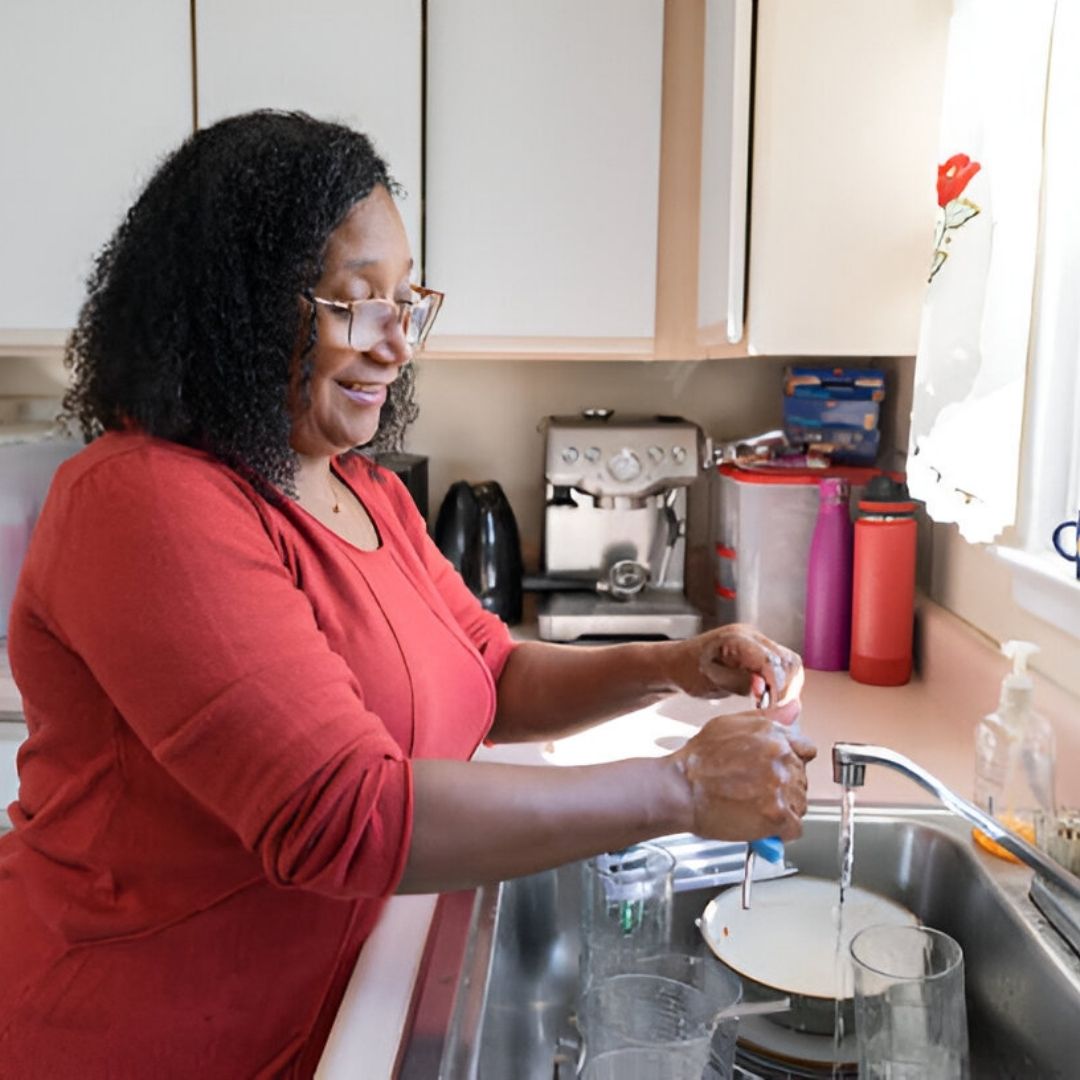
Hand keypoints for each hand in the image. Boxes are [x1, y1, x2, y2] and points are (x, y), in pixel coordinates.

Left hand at [664, 624, 803, 707]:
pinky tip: (769, 698)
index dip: (778, 686)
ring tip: (773, 706)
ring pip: (790, 663)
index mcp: (736, 639)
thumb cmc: (688, 671)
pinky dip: (783, 683)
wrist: (678, 662)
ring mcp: (758, 641)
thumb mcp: (711, 681)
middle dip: (787, 690)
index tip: (773, 708)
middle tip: (775, 712)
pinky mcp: (760, 651)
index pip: (771, 661)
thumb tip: (766, 689)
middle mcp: (752, 635)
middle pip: (788, 661)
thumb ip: (740, 683)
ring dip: (788, 687)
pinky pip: (783, 666)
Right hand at [670, 701, 815, 841]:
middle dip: (784, 786)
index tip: (780, 770)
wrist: (680, 788)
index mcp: (773, 735)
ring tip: (755, 806)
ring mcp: (781, 787)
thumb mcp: (729, 724)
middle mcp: (781, 758)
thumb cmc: (697, 759)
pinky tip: (760, 822)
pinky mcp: (777, 815)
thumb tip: (793, 707)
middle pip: (802, 778)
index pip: (806, 749)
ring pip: (800, 803)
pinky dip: (780, 830)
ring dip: (783, 808)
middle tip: (757, 791)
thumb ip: (767, 718)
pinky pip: (795, 827)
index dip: (793, 761)